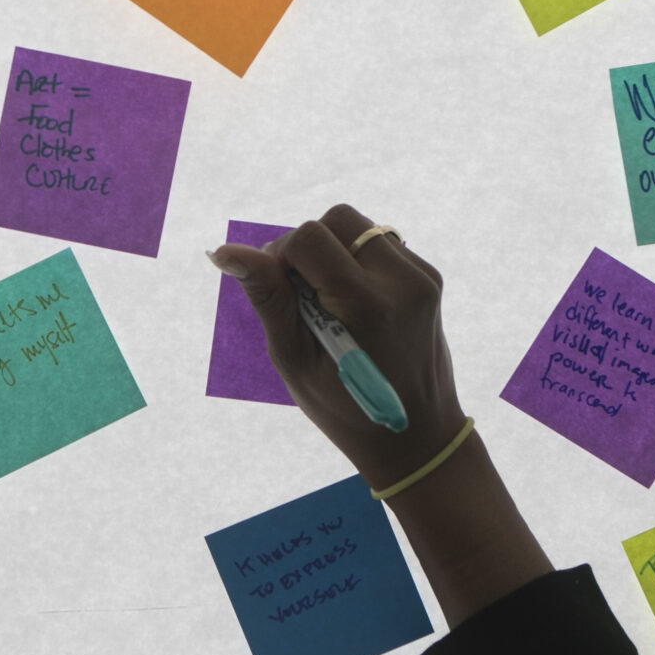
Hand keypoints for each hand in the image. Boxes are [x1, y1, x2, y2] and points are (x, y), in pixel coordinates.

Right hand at [211, 204, 465, 491]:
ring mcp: (421, 277)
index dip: (281, 256)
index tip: (280, 291)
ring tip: (329, 299)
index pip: (309, 237)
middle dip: (308, 247)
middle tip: (302, 294)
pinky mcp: (429, 278)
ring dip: (334, 251)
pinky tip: (355, 303)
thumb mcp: (295, 360)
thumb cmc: (346, 409)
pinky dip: (357, 261)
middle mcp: (402, 282)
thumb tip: (225, 251)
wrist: (417, 434)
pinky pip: (380, 244)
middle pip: (337, 219)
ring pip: (359, 226)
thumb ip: (267, 297)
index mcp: (366, 306)